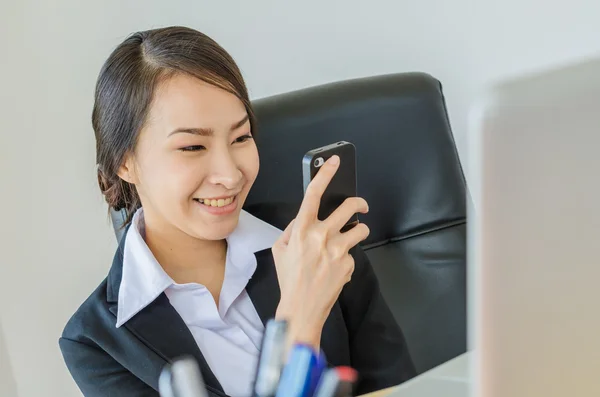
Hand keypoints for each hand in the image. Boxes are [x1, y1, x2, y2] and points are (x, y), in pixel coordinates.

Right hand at [271, 155, 369, 351]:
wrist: (302, 308)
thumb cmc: (289, 278)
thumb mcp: (280, 249)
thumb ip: (292, 229)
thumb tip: (304, 217)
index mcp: (302, 229)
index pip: (314, 194)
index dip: (325, 173)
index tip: (334, 161)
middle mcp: (322, 236)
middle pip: (350, 207)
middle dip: (359, 202)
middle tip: (361, 205)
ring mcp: (338, 251)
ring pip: (360, 229)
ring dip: (358, 231)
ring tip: (350, 239)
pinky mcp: (349, 264)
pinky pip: (353, 254)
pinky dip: (347, 258)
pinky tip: (335, 268)